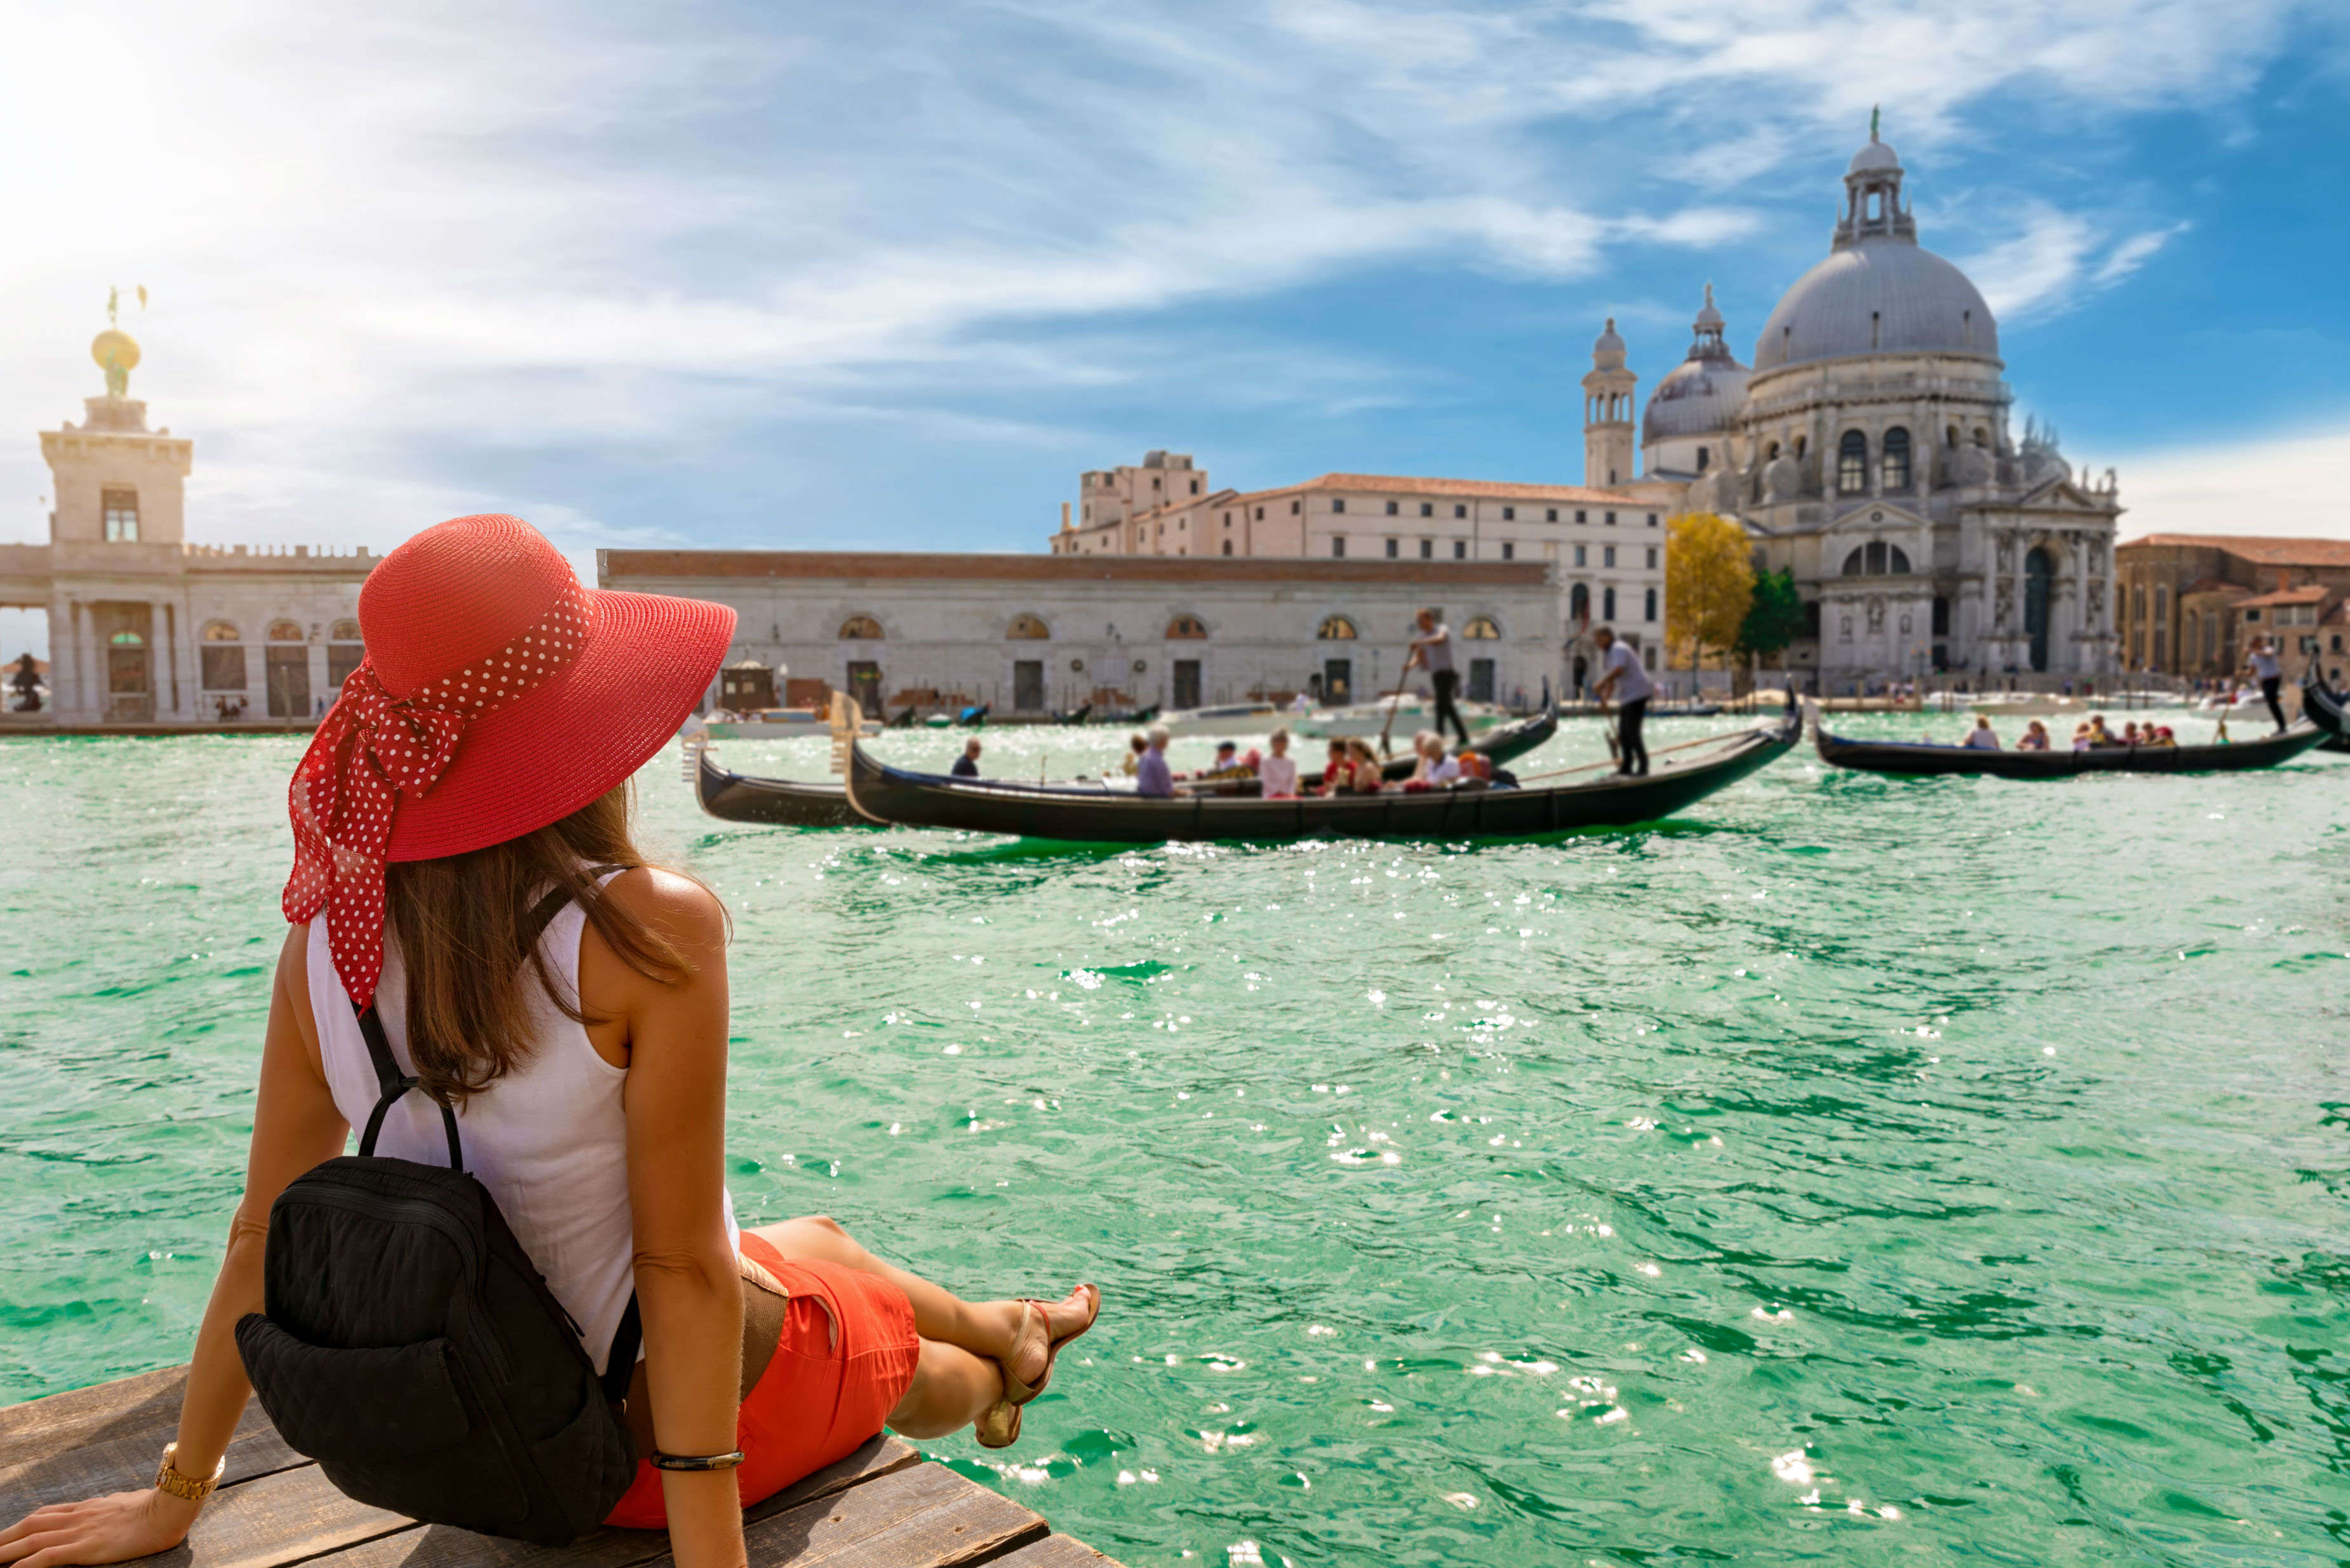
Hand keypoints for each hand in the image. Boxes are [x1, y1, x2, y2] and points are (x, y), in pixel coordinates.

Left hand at [0, 1489, 202, 1567]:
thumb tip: (108, 1507)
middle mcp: (78, 1516)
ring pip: (31, 1539)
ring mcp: (80, 1531)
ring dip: (5, 1550)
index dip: (21, 1525)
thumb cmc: (155, 1506)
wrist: (170, 1507)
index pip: (45, 1514)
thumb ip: (110, 1508)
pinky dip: (26, 1564)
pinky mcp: (86, 1547)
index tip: (6, 1534)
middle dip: (4, 1537)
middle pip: (30, 1525)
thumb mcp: (126, 1504)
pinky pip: (47, 1556)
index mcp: (88, 1507)